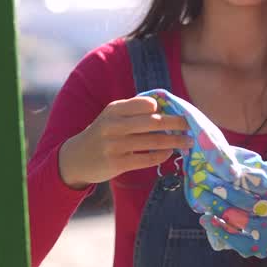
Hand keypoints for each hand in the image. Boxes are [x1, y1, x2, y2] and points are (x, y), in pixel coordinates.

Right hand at [58, 95, 190, 186]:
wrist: (76, 158)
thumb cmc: (102, 133)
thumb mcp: (112, 116)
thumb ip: (134, 111)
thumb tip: (166, 107)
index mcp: (114, 109)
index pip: (145, 103)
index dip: (164, 107)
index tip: (179, 110)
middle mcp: (113, 125)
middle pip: (153, 122)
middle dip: (176, 123)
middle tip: (190, 125)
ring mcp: (115, 145)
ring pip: (153, 141)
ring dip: (174, 141)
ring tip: (188, 141)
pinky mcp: (117, 163)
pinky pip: (147, 158)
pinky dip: (162, 155)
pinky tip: (169, 152)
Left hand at [194, 146, 266, 257]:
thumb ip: (258, 170)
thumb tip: (230, 160)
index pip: (253, 180)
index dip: (232, 173)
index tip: (214, 166)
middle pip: (241, 199)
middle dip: (219, 188)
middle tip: (202, 178)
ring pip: (235, 219)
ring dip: (214, 206)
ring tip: (201, 196)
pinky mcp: (258, 248)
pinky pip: (233, 239)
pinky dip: (217, 228)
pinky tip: (205, 218)